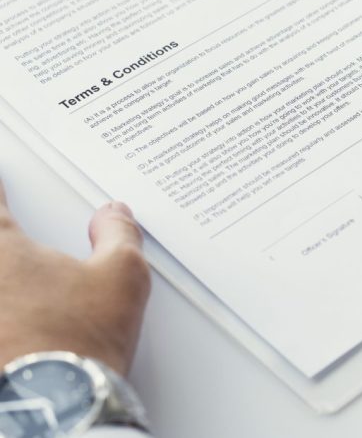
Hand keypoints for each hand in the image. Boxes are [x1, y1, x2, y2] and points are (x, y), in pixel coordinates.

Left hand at [0, 184, 149, 374]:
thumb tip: (114, 215)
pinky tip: (9, 319)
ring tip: (14, 279)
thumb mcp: (122, 277)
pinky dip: (1, 317)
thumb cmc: (78, 344)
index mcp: (2, 249)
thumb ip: (118, 235)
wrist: (53, 413)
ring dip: (3, 278)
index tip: (1, 176)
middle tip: (6, 237)